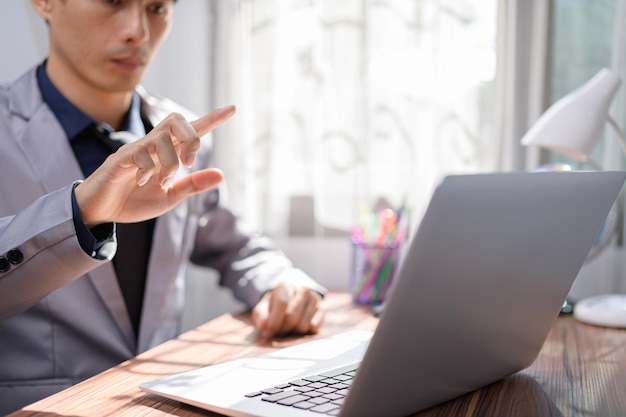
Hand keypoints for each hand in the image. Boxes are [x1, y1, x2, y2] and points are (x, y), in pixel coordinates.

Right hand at [75, 105, 235, 225]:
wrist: (100, 211)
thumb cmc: (134, 200)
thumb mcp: (170, 197)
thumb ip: (193, 185)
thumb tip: (222, 175)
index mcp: (166, 152)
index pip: (192, 130)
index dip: (212, 119)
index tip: (232, 108)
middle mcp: (151, 145)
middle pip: (176, 120)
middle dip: (191, 139)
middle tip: (189, 164)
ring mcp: (135, 150)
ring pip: (161, 138)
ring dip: (170, 163)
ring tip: (161, 182)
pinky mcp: (119, 160)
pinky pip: (140, 154)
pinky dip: (148, 171)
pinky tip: (143, 182)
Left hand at [252, 281, 324, 339]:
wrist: (292, 297)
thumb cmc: (274, 305)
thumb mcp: (263, 308)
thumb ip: (261, 316)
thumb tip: (264, 326)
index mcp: (286, 284)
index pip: (282, 303)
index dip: (274, 321)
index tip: (268, 332)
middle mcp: (303, 288)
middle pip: (292, 317)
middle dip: (282, 329)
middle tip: (278, 330)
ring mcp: (315, 298)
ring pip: (303, 325)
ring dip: (293, 331)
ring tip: (289, 326)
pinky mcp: (323, 308)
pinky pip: (314, 327)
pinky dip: (306, 331)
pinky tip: (300, 324)